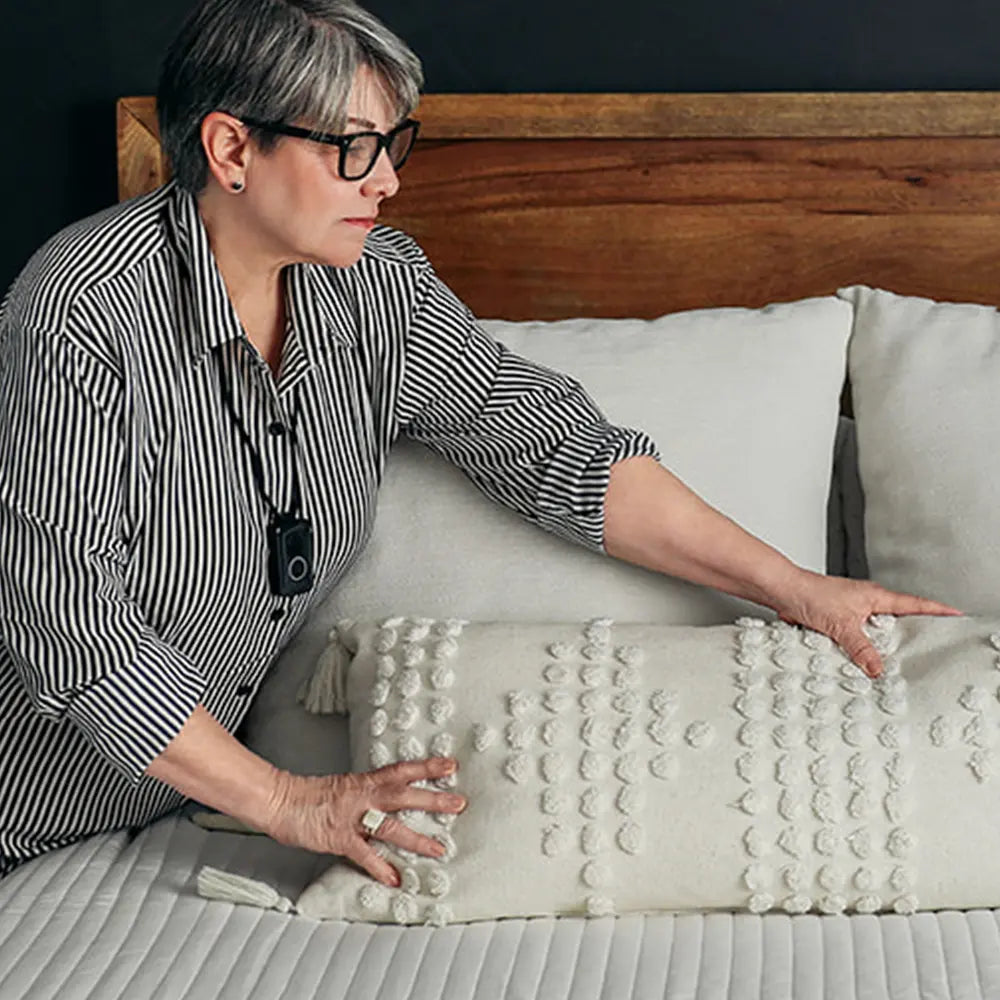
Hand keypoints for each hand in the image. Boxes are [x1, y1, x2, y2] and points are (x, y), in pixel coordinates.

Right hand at [263, 757, 465, 885]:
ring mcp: (352, 817)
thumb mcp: (346, 786)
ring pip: (390, 826)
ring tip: (439, 850)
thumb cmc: (312, 795)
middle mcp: (363, 796)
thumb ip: (369, 791)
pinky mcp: (338, 838)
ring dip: (416, 838)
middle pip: (404, 795)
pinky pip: (363, 854)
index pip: (402, 770)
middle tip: (459, 803)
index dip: (427, 767)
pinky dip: (379, 867)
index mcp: (365, 781)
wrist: (281, 800)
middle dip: (433, 799)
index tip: (451, 765)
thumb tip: (393, 796)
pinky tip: (395, 879)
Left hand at [773, 570, 961, 677]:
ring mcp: (850, 611)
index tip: (956, 615)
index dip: (935, 610)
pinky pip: (853, 639)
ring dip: (877, 647)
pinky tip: (856, 663)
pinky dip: (856, 650)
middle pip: (895, 621)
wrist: (781, 591)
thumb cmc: (809, 594)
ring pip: (873, 633)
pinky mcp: (835, 621)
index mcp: (875, 597)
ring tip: (889, 665)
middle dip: (907, 636)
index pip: (913, 604)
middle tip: (924, 651)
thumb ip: (861, 648)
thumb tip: (878, 668)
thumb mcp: (841, 625)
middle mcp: (865, 602)